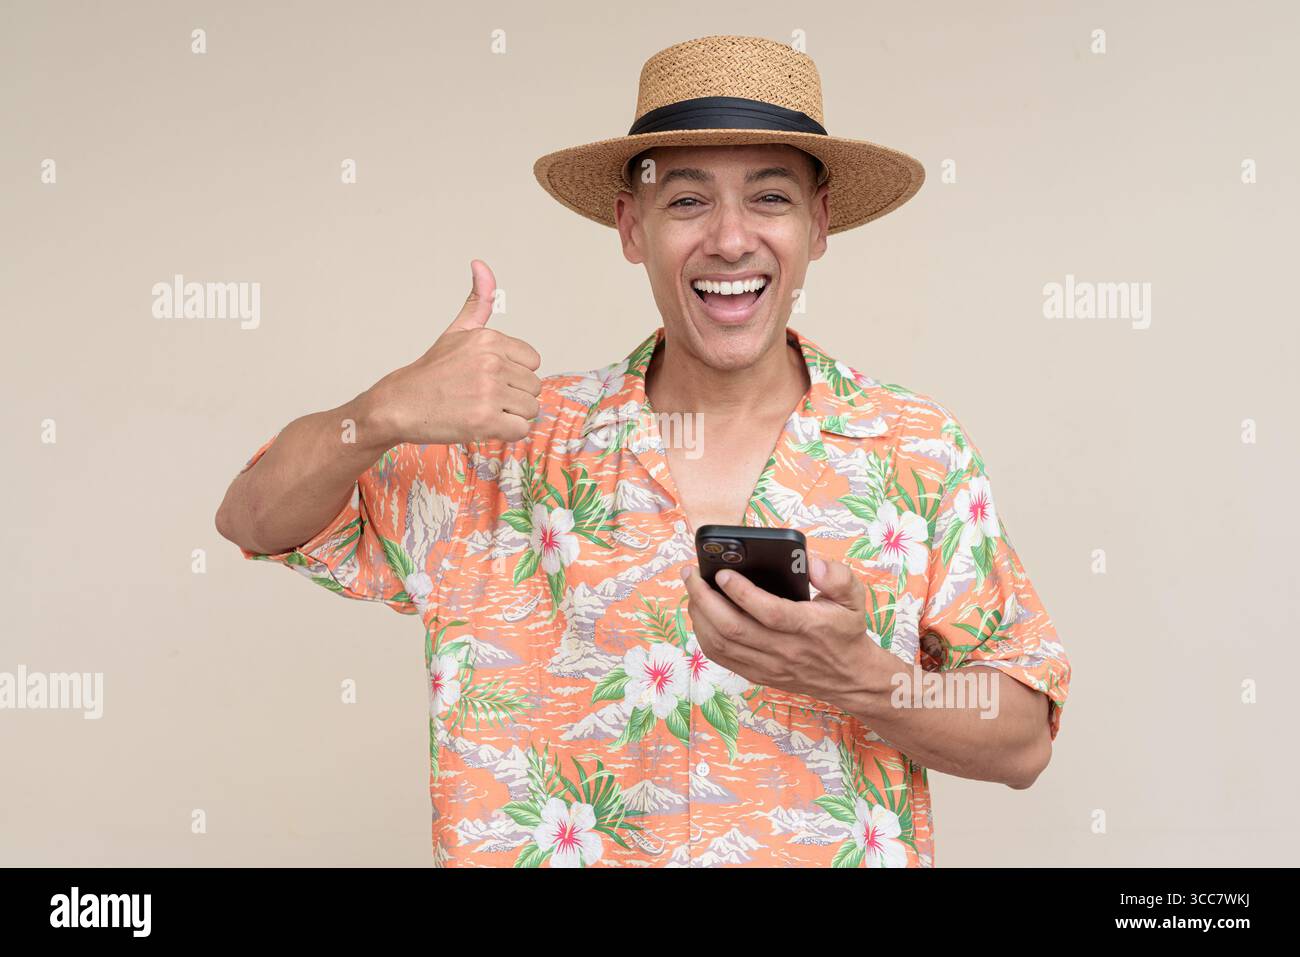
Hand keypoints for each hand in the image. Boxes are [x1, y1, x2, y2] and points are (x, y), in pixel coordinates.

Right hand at [363, 259, 542, 445]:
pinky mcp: (486, 420)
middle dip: (513, 397)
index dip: (514, 374)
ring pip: (530, 410)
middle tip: (482, 397)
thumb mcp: (456, 331)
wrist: (400, 404)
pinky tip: (483, 425)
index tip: (489, 378)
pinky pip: (521, 430)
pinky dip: (506, 433)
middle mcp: (491, 363)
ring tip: (481, 410)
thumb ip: (477, 302)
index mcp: (489, 340)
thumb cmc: (431, 372)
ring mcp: (489, 392)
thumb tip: (481, 264)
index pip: (533, 362)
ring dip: (510, 416)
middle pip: (534, 387)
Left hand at [681, 549, 890, 708]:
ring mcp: (767, 666)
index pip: (769, 612)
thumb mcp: (853, 598)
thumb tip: (811, 563)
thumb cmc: (845, 630)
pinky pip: (720, 657)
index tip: (723, 572)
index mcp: (808, 627)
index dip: (742, 592)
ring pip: (721, 644)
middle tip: (691, 573)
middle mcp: (784, 650)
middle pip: (733, 628)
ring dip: (699, 614)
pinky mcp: (756, 674)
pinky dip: (703, 633)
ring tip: (692, 588)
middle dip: (704, 598)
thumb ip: (837, 576)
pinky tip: (699, 612)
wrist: (848, 677)